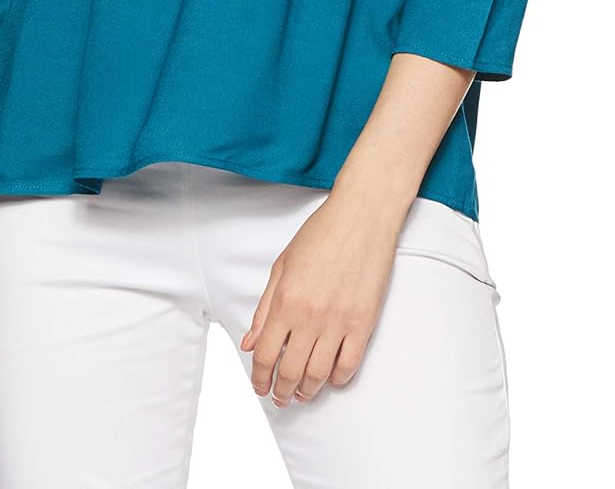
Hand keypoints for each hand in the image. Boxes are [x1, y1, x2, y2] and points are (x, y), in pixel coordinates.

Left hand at [238, 190, 400, 406]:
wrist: (361, 216)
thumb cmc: (320, 234)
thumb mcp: (282, 266)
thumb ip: (264, 307)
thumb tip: (250, 342)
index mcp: (286, 300)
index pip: (265, 354)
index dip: (259, 377)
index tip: (259, 386)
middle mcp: (310, 315)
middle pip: (291, 370)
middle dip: (281, 390)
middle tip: (279, 398)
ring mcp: (339, 321)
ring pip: (319, 374)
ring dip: (307, 391)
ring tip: (301, 394)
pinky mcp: (363, 322)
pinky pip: (349, 364)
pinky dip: (337, 379)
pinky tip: (329, 378)